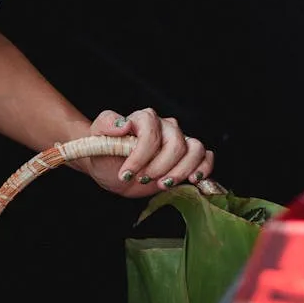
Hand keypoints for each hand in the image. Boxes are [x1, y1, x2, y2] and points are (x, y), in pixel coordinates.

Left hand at [82, 109, 214, 197]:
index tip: (126, 174)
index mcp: (144, 118)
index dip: (140, 156)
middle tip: (142, 179)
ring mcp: (179, 140)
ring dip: (179, 172)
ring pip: (194, 150)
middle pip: (176, 145)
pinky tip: (192, 180)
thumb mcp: (97, 139)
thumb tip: (124, 124)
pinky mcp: (187, 156)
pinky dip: (204, 169)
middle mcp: (165, 126)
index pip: (151, 133)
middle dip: (159, 167)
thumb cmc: (104, 153)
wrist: (110, 168)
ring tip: (161, 184)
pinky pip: (206, 157)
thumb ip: (106, 125)